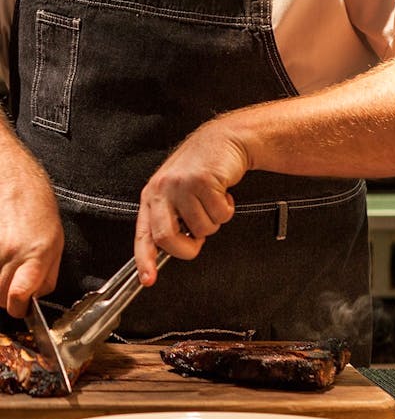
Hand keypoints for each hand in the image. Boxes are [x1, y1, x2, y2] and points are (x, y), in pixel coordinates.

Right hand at [0, 130, 63, 317]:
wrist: (16, 179)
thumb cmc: (38, 207)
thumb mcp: (56, 242)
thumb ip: (47, 274)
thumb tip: (36, 298)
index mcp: (37, 253)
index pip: (19, 296)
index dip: (19, 308)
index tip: (21, 307)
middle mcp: (13, 252)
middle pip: (0, 297)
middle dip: (6, 296)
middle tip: (13, 281)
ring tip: (6, 264)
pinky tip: (1, 257)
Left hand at [134, 116, 248, 284]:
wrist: (224, 139)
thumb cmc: (202, 168)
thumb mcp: (177, 192)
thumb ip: (171, 217)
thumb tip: (171, 249)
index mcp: (152, 196)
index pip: (143, 234)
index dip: (144, 260)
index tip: (148, 280)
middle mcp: (162, 190)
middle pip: (166, 238)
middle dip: (187, 248)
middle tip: (199, 239)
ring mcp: (181, 185)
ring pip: (200, 229)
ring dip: (214, 221)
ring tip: (213, 201)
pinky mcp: (203, 181)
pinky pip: (219, 215)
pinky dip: (227, 209)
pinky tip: (222, 192)